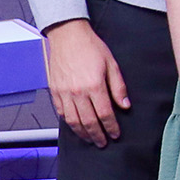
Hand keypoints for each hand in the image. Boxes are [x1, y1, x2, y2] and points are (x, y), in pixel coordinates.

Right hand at [44, 18, 129, 147]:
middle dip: (97, 135)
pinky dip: (68, 122)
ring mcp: (63, 92)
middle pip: (88, 121)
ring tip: (90, 139)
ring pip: (72, 120)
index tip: (116, 134)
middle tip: (103, 143)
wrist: (67, 35)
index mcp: (94, 86)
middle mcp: (77, 92)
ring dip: (82, 133)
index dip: (111, 127)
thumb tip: (125, 105)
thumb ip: (118, 87)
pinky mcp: (54, 90)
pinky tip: (75, 126)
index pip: (105, 114)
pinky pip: (61, 112)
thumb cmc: (91, 47)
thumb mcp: (112, 64)